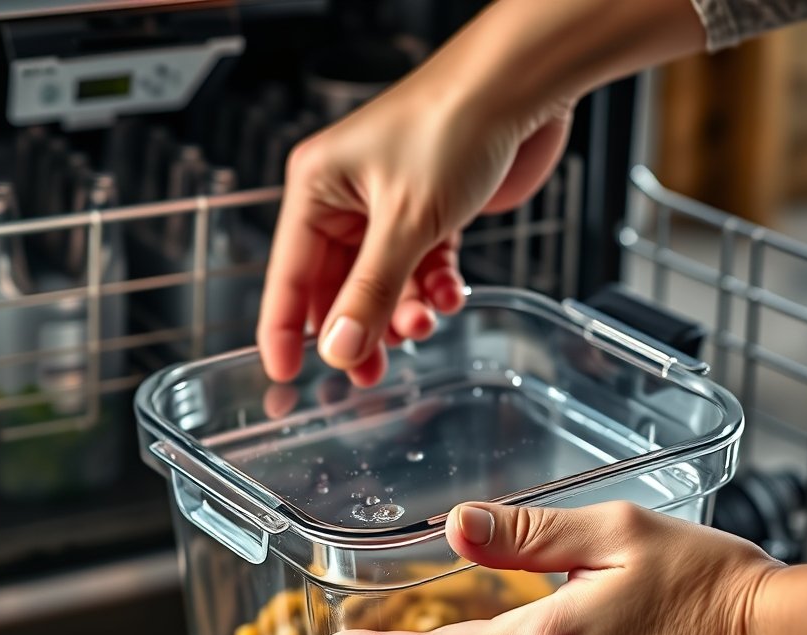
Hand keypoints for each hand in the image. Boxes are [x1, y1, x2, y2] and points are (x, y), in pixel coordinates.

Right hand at [256, 65, 573, 386]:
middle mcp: (346, 198)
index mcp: (317, 188)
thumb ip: (371, 292)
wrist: (522, 87)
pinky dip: (434, 289)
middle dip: (360, 329)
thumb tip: (339, 348)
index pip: (289, 275)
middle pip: (339, 288)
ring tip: (424, 325)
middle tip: (370, 374)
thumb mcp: (405, 222)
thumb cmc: (454, 124)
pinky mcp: (428, 214)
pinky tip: (450, 294)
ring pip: (383, 285)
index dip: (284, 329)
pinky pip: (420, 270)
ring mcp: (388, 208)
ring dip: (404, 313)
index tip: (284, 375)